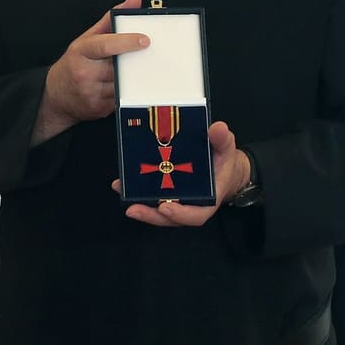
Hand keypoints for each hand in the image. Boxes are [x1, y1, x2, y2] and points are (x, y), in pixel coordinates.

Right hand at [34, 0, 148, 143]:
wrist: (55, 96)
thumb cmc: (74, 63)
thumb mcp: (86, 39)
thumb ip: (110, 20)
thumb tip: (134, 0)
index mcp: (81, 52)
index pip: (105, 45)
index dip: (127, 42)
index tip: (145, 40)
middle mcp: (84, 72)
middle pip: (119, 67)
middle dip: (134, 63)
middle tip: (150, 58)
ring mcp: (90, 93)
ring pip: (123, 85)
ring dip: (132, 79)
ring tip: (134, 73)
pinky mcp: (98, 109)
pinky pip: (120, 100)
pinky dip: (125, 94)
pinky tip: (122, 88)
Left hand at [117, 120, 251, 227]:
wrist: (221, 165)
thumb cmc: (223, 159)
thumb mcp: (226, 147)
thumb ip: (222, 140)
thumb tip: (218, 128)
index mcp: (208, 199)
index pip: (196, 215)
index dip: (180, 215)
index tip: (165, 209)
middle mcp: (189, 203)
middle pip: (169, 217)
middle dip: (150, 214)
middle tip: (133, 209)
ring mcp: (175, 200)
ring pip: (156, 209)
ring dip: (138, 204)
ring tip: (120, 190)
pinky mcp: (164, 191)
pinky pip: (150, 196)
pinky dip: (134, 191)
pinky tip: (119, 183)